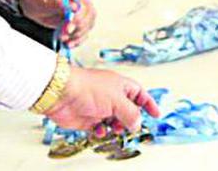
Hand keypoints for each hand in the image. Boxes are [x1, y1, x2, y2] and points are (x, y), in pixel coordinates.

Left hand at [19, 0, 95, 47]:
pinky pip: (82, 32)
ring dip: (78, 35)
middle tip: (65, 34)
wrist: (31, 0)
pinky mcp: (74, 22)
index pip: (84, 5)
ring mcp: (78, 12)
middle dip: (79, 28)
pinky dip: (78, 40)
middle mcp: (79, 2)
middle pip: (89, 16)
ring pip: (88, 25)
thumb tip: (74, 8)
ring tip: (64, 40)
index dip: (79, 17)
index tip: (68, 27)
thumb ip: (59, 4)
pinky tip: (69, 44)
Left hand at [46, 67, 160, 132]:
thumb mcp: (116, 100)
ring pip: (115, 120)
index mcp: (120, 85)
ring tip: (116, 128)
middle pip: (128, 109)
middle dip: (131, 119)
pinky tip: (100, 130)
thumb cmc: (87, 88)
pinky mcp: (88, 118)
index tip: (156, 114)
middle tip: (132, 126)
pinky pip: (100, 128)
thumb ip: (130, 113)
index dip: (148, 103)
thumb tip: (137, 123)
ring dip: (117, 126)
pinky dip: (102, 131)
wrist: (62, 94)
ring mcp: (99, 107)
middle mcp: (110, 96)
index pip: (140, 94)